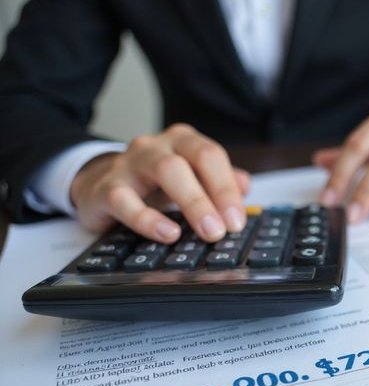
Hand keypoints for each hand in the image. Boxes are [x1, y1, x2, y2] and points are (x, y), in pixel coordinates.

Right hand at [70, 124, 250, 242]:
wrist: (98, 186)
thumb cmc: (151, 185)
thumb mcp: (188, 181)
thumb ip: (219, 182)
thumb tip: (245, 186)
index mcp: (183, 142)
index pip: (212, 156)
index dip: (229, 188)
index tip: (238, 220)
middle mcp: (157, 146)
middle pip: (194, 158)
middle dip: (217, 193)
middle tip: (228, 227)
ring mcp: (130, 164)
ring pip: (166, 170)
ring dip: (194, 202)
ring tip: (209, 232)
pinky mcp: (105, 188)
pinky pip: (125, 200)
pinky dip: (148, 219)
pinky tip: (167, 234)